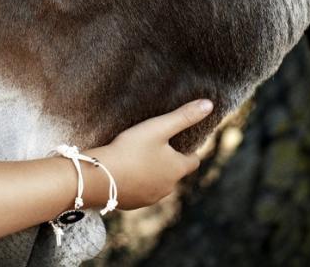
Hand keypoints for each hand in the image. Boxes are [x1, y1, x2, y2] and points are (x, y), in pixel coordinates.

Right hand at [85, 99, 213, 209]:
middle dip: (168, 162)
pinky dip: (137, 183)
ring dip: (152, 173)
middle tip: (155, 146)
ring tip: (138, 158)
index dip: (188, 151)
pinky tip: (125, 172)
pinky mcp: (132, 204)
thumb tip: (209, 105)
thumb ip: (183, 116)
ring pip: (158, 183)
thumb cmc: (130, 149)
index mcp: (177, 169)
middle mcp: (168, 188)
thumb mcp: (158, 128)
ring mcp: (150, 198)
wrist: (99, 177)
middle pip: (175, 173)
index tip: (179, 141)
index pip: (193, 161)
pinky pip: (140, 192)